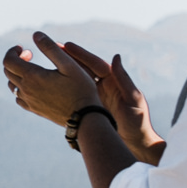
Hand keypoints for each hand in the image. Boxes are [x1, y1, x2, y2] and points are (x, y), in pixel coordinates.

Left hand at [1, 32, 112, 129]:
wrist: (85, 117)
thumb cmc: (80, 89)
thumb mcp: (69, 64)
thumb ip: (50, 48)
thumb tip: (36, 34)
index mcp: (32, 76)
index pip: (8, 61)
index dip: (12, 51)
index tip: (24, 48)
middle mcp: (26, 90)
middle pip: (8, 71)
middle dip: (16, 60)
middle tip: (30, 55)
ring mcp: (29, 101)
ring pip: (12, 85)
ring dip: (17, 74)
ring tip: (32, 69)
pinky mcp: (34, 110)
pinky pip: (18, 97)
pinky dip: (20, 87)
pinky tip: (34, 85)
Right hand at [59, 39, 164, 160]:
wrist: (135, 142)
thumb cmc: (138, 122)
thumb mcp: (133, 99)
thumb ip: (124, 79)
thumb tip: (115, 57)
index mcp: (114, 80)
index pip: (95, 63)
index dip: (81, 54)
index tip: (67, 45)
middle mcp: (103, 84)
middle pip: (83, 67)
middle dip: (68, 57)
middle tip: (52, 47)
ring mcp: (95, 95)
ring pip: (77, 78)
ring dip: (64, 69)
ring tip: (48, 61)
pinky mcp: (89, 105)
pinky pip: (75, 92)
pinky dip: (65, 86)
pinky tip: (51, 83)